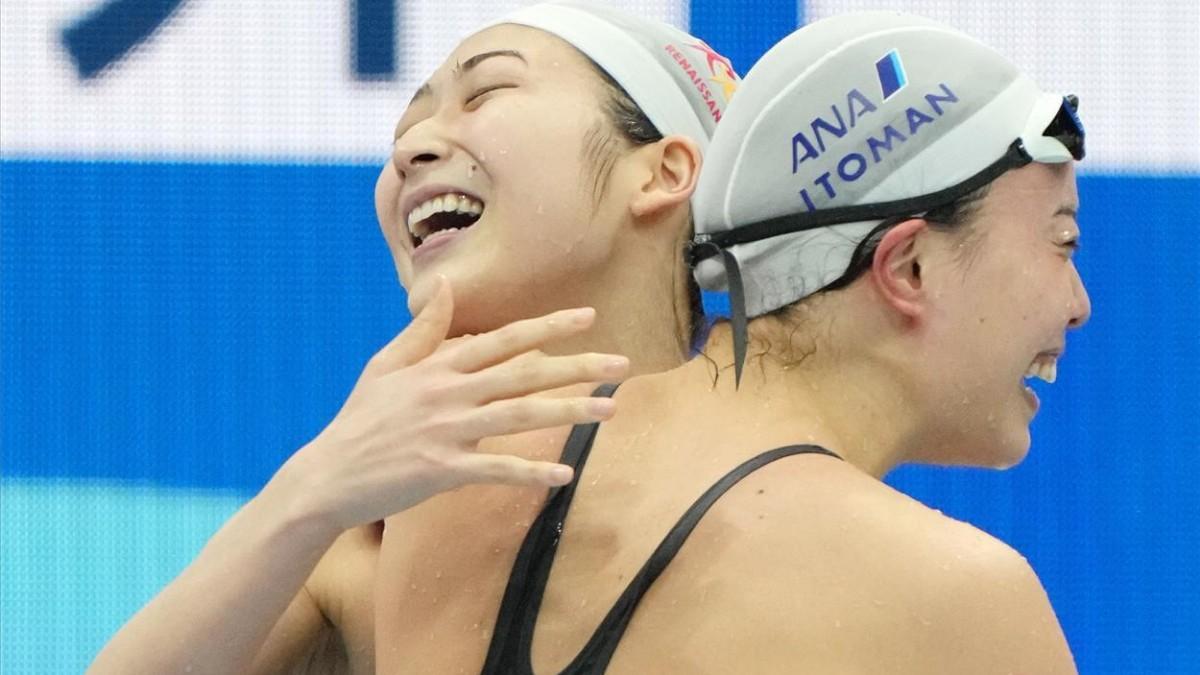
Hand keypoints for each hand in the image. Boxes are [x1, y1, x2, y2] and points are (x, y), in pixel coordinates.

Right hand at [277, 278, 627, 531]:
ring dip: (569, 411)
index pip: (503, 340)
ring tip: (610, 409)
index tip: (588, 317)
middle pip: (524, 373)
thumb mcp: (385, 366)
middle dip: (577, 366)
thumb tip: (443, 284)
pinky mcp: (441, 469)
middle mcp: (447, 393)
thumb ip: (422, 329)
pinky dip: (530, 472)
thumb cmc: (360, 421)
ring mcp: (446, 431)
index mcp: (437, 367)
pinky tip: (564, 475)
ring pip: (520, 416)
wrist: (326, 475)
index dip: (548, 327)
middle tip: (622, 364)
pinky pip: (496, 470)